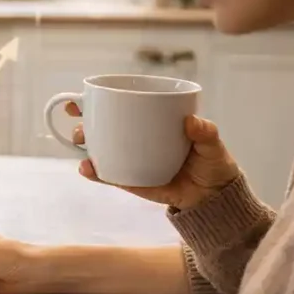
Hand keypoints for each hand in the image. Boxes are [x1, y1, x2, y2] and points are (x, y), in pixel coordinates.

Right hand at [65, 101, 240, 209]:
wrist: (213, 196)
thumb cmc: (212, 163)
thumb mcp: (212, 144)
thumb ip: (205, 132)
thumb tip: (190, 121)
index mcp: (152, 123)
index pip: (123, 108)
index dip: (99, 102)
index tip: (82, 97)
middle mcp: (136, 139)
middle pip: (104, 128)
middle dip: (84, 123)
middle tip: (80, 126)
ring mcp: (131, 161)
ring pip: (101, 151)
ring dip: (85, 146)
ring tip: (81, 145)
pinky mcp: (131, 181)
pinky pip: (109, 176)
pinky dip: (96, 173)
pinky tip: (87, 168)